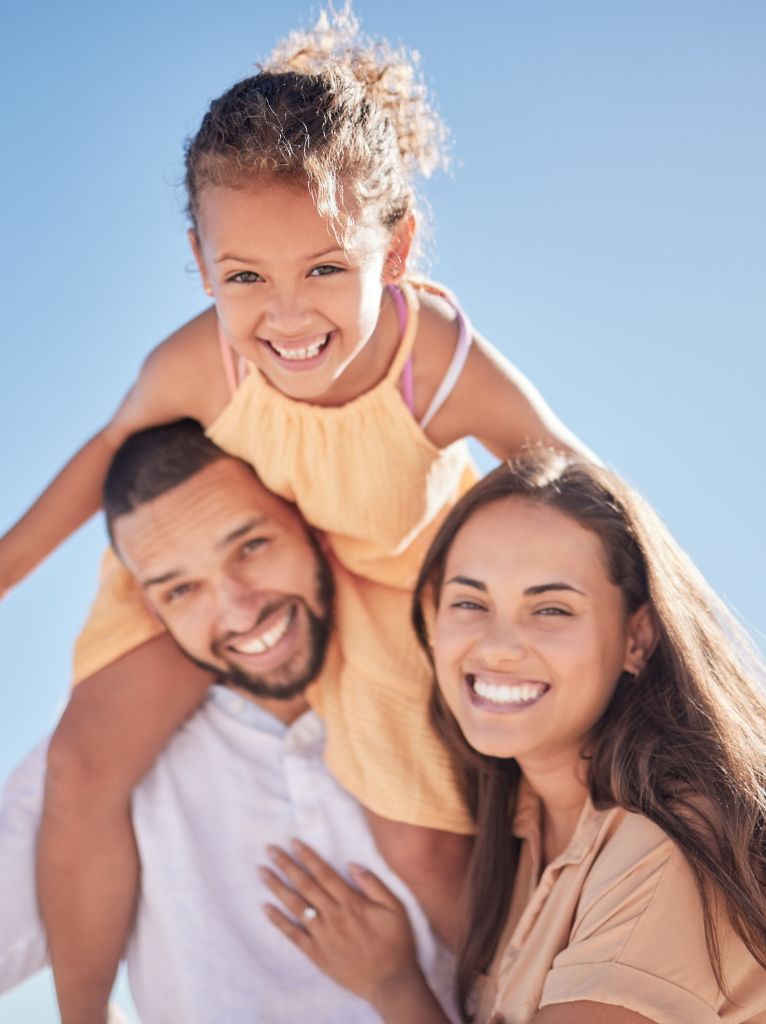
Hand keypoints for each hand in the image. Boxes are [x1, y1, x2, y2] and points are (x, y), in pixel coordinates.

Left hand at [261, 839, 423, 1004]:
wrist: (391, 983)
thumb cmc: (396, 943)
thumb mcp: (395, 908)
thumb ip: (374, 884)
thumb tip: (352, 864)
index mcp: (352, 903)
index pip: (324, 873)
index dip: (308, 856)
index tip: (293, 842)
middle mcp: (333, 916)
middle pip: (305, 885)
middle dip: (286, 865)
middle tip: (269, 849)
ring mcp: (323, 936)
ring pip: (295, 906)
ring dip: (277, 887)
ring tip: (262, 872)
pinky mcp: (317, 954)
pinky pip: (293, 935)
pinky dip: (278, 921)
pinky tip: (265, 908)